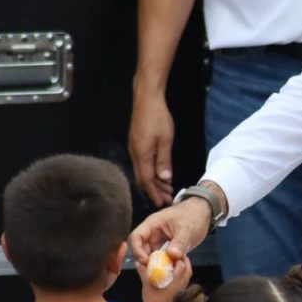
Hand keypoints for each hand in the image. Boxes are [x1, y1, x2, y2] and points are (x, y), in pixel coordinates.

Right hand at [128, 199, 212, 267]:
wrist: (204, 213)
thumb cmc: (194, 215)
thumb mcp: (187, 228)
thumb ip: (180, 242)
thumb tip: (172, 255)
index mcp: (153, 224)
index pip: (136, 237)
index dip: (137, 250)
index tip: (146, 262)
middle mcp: (153, 232)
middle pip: (141, 249)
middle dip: (146, 261)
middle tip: (155, 272)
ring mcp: (159, 240)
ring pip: (151, 255)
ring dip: (155, 264)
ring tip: (164, 273)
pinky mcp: (166, 247)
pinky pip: (161, 257)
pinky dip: (164, 264)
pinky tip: (170, 270)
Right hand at [129, 88, 175, 206]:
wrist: (146, 98)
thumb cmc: (157, 117)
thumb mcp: (165, 140)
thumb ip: (164, 161)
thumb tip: (164, 179)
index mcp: (141, 155)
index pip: (147, 180)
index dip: (154, 193)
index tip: (162, 202)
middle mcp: (135, 154)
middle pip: (142, 178)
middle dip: (154, 190)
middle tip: (166, 198)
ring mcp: (134, 148)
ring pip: (142, 171)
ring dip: (153, 181)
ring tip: (166, 187)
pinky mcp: (136, 143)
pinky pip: (141, 163)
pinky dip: (150, 171)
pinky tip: (158, 172)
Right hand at [139, 255, 192, 301]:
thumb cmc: (152, 299)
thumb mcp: (146, 284)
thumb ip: (143, 272)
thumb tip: (138, 262)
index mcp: (175, 280)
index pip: (182, 265)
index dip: (178, 258)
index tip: (172, 253)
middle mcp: (182, 284)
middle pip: (188, 269)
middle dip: (184, 261)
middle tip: (176, 256)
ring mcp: (183, 289)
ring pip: (188, 275)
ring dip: (184, 268)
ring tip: (176, 263)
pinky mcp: (181, 294)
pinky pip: (185, 281)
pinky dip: (182, 275)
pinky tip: (174, 274)